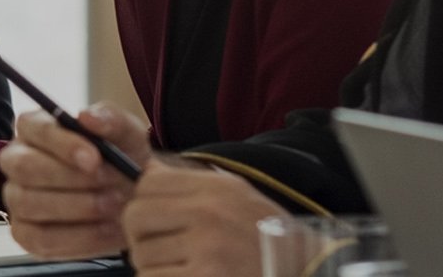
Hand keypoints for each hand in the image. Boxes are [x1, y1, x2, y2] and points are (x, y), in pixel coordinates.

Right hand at [0, 104, 152, 259]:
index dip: (63, 144)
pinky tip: (108, 229)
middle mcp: (17, 159)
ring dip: (76, 208)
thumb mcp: (127, 134)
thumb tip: (87, 117)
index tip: (95, 158)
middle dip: (68, 178)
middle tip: (110, 186)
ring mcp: (16, 198)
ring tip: (115, 207)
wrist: (132, 197)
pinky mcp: (25, 233)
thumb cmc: (122, 158)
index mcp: (34, 127)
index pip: (35, 129)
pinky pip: (39, 239)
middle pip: (24, 167)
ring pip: (29, 203)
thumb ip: (111, 120)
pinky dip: (78, 237)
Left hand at [121, 161, 282, 276]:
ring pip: (141, 255)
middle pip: (135, 217)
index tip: (155, 221)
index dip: (143, 203)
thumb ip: (192, 187)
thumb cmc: (268, 240)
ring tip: (182, 269)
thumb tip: (143, 175)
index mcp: (216, 188)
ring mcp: (208, 250)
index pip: (146, 183)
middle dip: (140, 237)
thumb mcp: (237, 197)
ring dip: (153, 268)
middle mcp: (209, 214)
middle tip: (161, 251)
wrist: (307, 271)